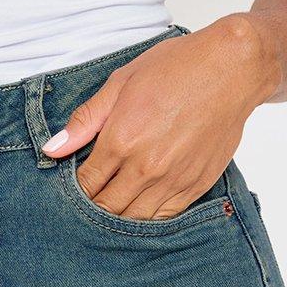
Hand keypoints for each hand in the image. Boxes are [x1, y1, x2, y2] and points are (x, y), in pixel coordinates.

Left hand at [42, 15, 279, 219]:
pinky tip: (139, 210)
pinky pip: (164, 218)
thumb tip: (53, 149)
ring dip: (118, 218)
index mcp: (121, 140)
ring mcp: (172, 180)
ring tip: (111, 209)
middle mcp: (145, 167)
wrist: (233, 68)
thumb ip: (86, 120)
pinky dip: (148, 220)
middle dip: (93, 208)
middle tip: (89, 203)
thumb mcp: (121, 83)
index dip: (75, 189)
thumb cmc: (177, 67)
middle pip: (106, 208)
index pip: (86, 184)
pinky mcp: (195, 186)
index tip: (74, 186)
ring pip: (134, 219)